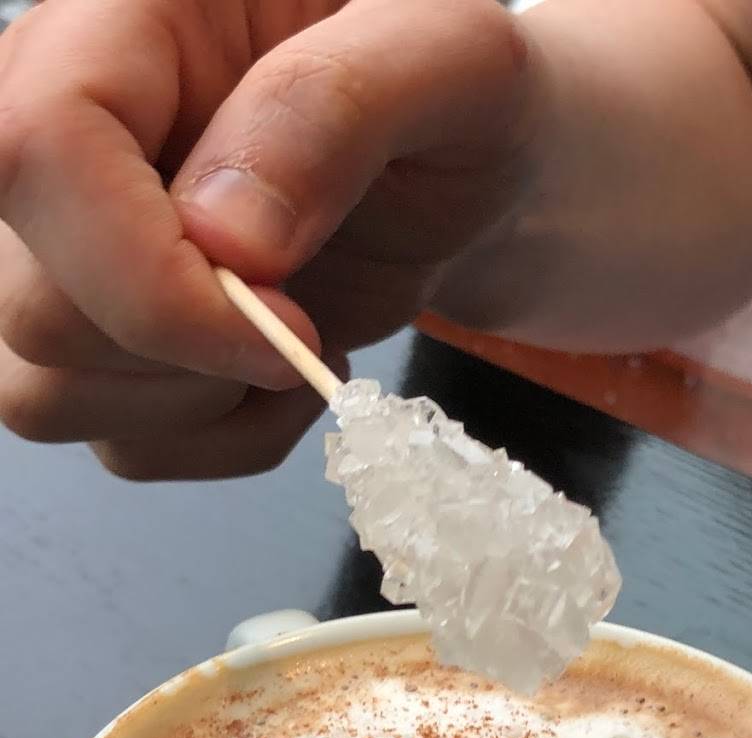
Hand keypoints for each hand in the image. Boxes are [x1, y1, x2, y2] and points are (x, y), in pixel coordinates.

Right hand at [0, 0, 541, 476]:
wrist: (473, 177)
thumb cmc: (461, 103)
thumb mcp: (449, 60)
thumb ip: (335, 110)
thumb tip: (226, 238)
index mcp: (122, 28)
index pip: (36, 154)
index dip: (144, 274)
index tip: (281, 319)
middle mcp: (69, 142)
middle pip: (35, 310)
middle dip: (193, 356)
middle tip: (308, 319)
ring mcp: (76, 256)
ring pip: (51, 394)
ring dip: (203, 409)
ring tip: (301, 340)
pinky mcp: (114, 346)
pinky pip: (126, 447)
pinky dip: (223, 442)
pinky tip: (283, 380)